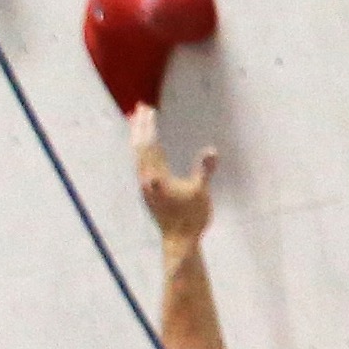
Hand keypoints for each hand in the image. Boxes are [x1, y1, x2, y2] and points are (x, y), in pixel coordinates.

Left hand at [131, 110, 217, 248]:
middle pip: (140, 146)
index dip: (149, 126)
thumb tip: (212, 150)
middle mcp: (146, 178)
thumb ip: (204, 170)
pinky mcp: (146, 189)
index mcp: (157, 176)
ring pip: (137, 154)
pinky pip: (140, 162)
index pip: (151, 145)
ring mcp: (144, 184)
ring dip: (137, 136)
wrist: (179, 240)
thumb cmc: (192, 217)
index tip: (148, 109)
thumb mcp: (201, 192)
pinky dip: (140, 149)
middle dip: (140, 126)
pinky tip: (143, 147)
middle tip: (140, 107)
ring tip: (137, 121)